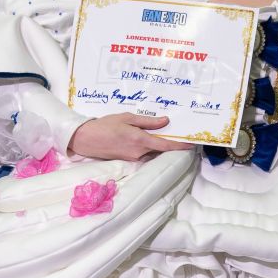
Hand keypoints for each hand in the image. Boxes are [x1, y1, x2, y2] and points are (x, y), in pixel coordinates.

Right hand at [68, 113, 192, 161]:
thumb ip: (147, 121)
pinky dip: (149, 146)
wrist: (86, 139)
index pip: (165, 145)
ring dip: (158, 144)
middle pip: (160, 148)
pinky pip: (144, 153)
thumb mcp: (126, 118)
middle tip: (178, 131)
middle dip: (169, 141)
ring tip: (162, 132)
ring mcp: (134, 158)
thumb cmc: (105, 125)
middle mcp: (139, 152)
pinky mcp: (129, 159)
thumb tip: (165, 121)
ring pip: (152, 151)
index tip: (191, 143)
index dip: (180, 145)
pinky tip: (147, 137)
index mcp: (140, 140)